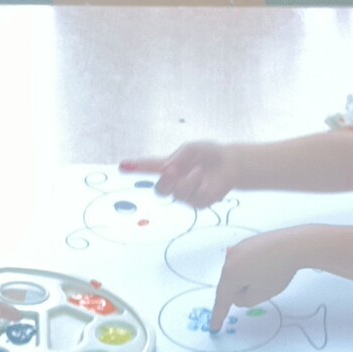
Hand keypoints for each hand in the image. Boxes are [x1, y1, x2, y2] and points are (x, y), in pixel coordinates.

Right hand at [120, 142, 238, 207]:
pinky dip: (200, 187)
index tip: (122, 166)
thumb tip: (167, 169)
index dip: (135, 167)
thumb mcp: (191, 148)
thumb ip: (178, 157)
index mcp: (169, 166)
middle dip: (165, 181)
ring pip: (178, 194)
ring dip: (189, 181)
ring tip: (200, 171)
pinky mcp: (198, 203)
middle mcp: (174, 182)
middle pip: (160, 189)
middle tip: (172, 170)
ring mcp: (185, 194)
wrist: (230, 164)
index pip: (148, 168)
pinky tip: (206, 181)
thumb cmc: (208, 154)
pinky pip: (193, 199)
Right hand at [210, 229, 311, 328]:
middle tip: (260, 292)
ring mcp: (239, 247)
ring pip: (238, 272)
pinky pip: (247, 261)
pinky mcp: (250, 242)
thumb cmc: (276, 271)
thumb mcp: (259, 295)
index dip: (218, 316)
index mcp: (229, 274)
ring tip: (269, 277)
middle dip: (241, 292)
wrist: (294, 245)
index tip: (214, 329)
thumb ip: (244, 301)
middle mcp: (230, 258)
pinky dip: (254, 268)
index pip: (222, 300)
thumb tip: (238, 294)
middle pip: (229, 284)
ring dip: (248, 279)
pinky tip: (267, 266)